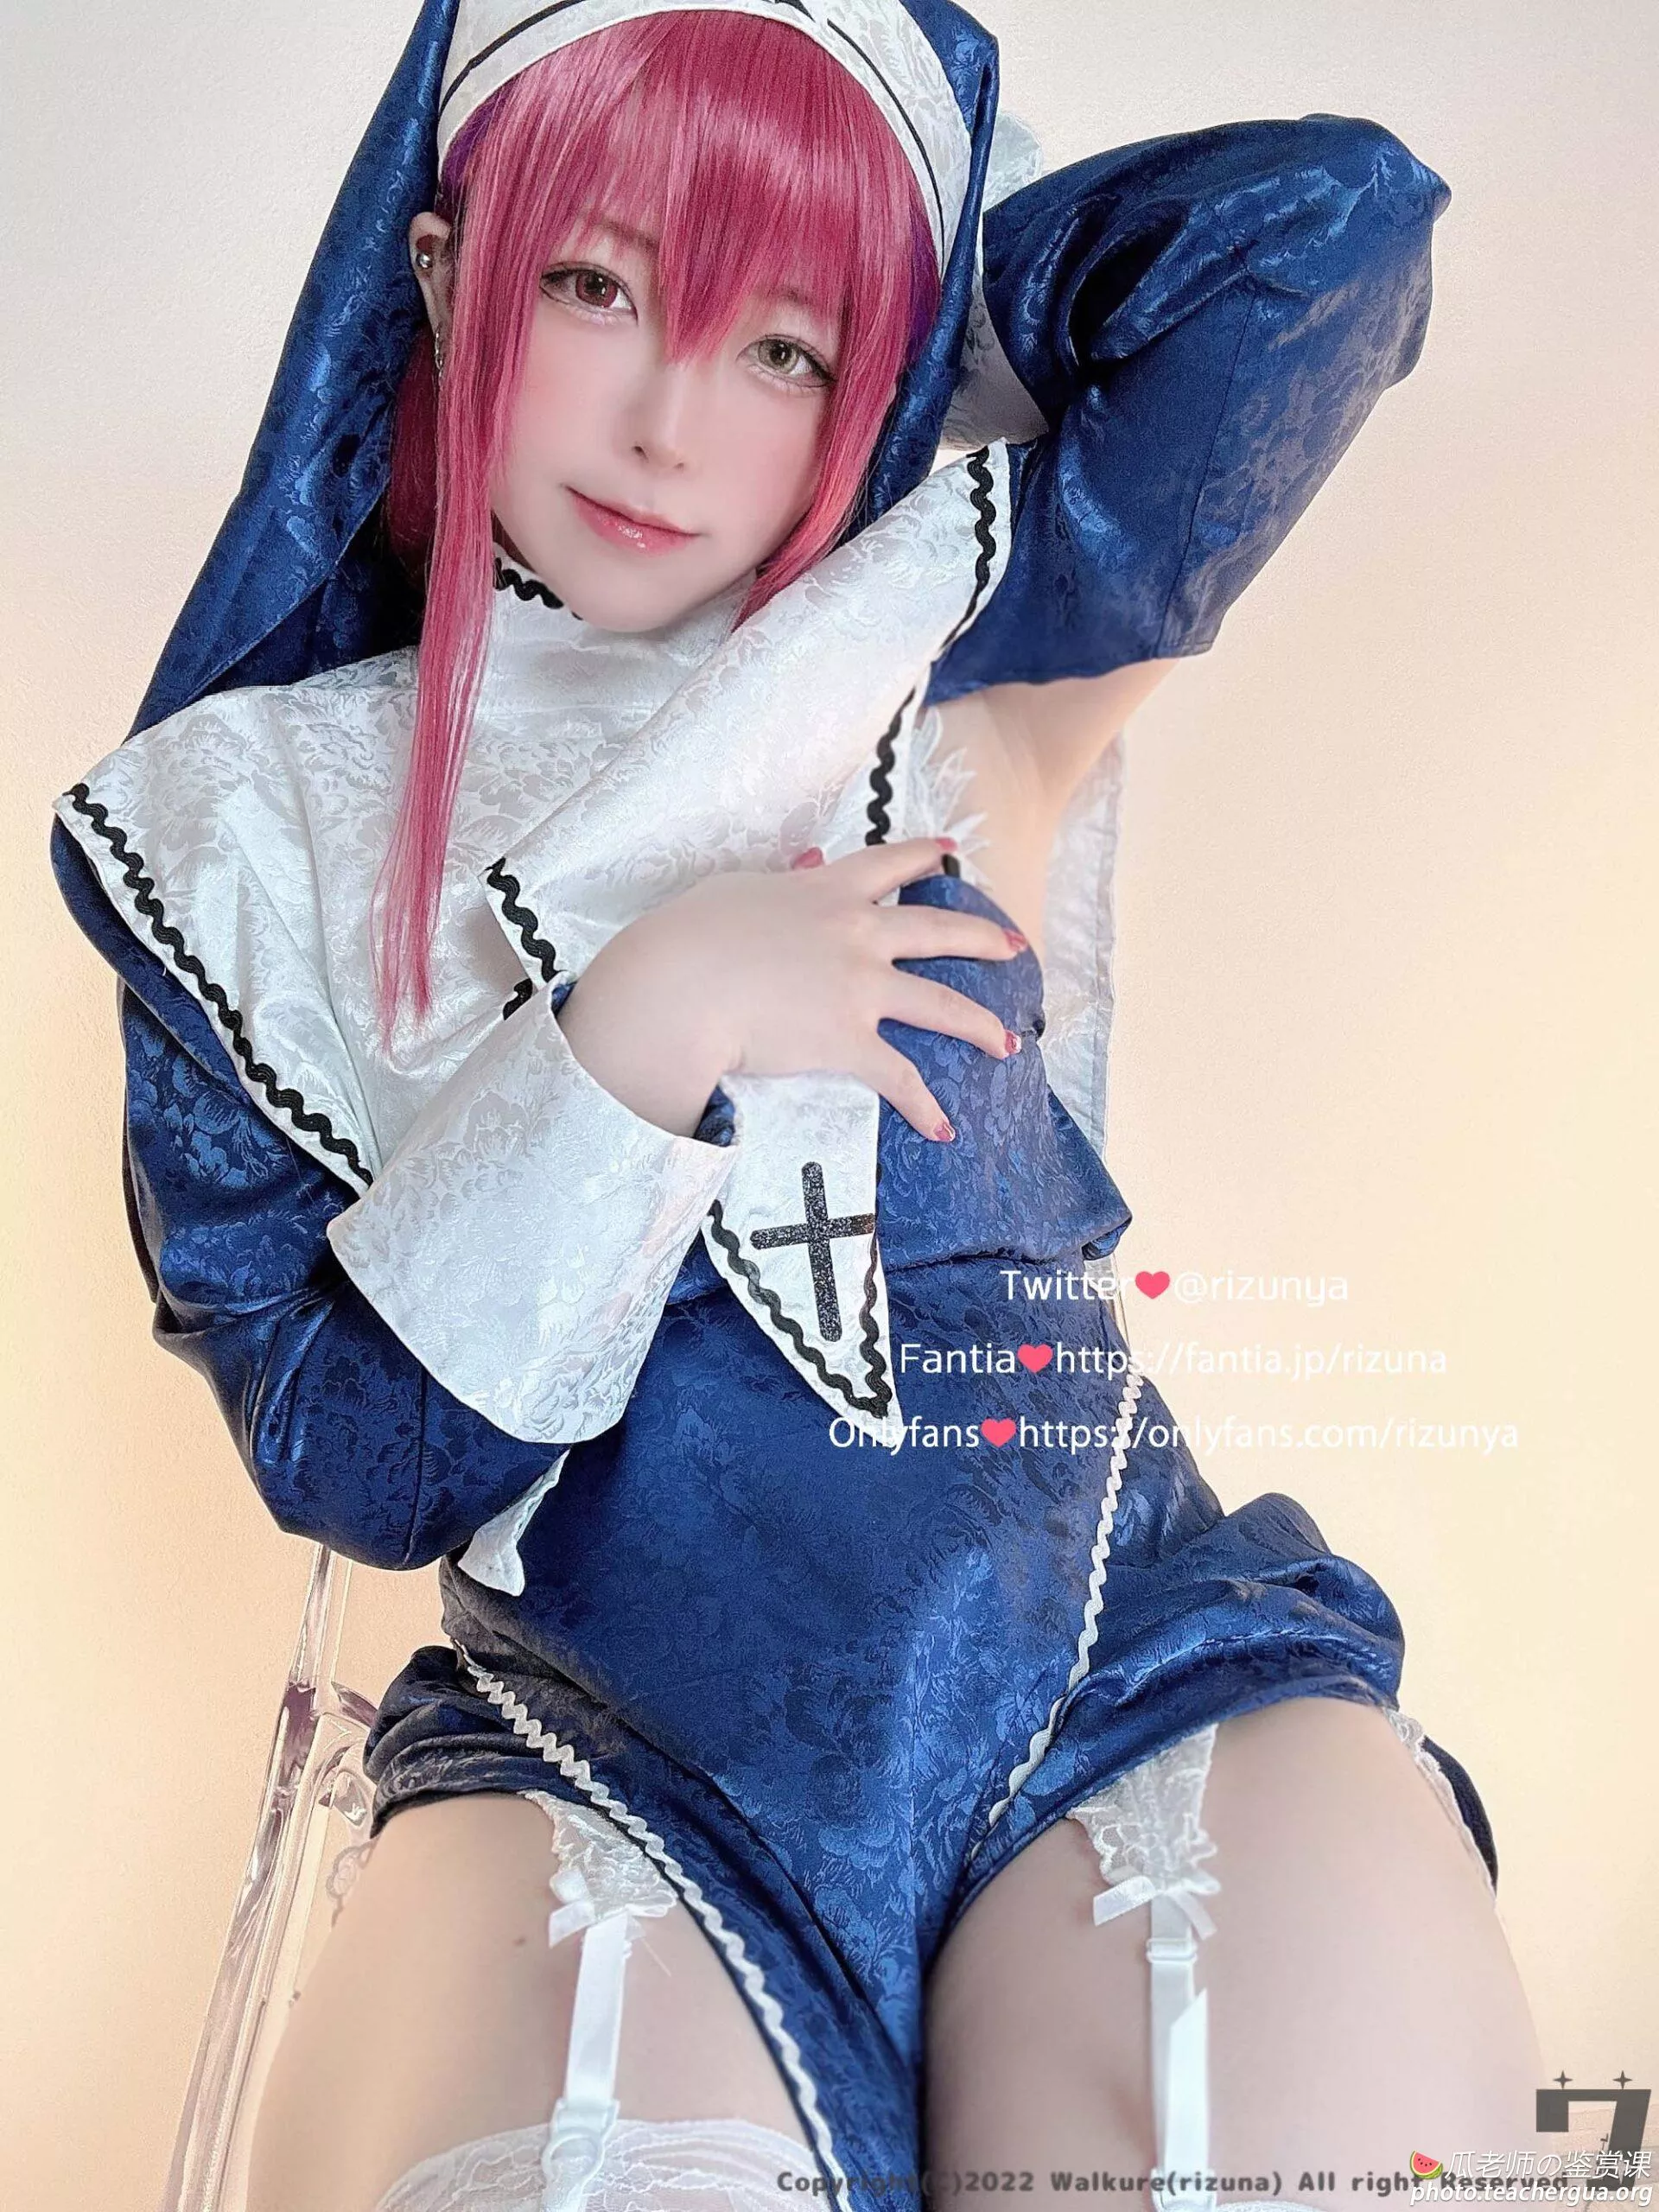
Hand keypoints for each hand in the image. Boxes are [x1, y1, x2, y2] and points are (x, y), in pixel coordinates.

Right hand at [556, 838, 1026, 1140]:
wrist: (681, 983)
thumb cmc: (692, 933)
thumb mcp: (738, 888)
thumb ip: (781, 878)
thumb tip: (805, 861)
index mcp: (831, 889)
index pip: (892, 863)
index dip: (927, 855)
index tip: (954, 852)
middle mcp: (859, 933)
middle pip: (940, 930)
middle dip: (985, 939)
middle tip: (1015, 947)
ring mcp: (860, 987)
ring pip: (942, 1005)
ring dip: (981, 1025)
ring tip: (1008, 1042)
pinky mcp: (848, 1040)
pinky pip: (900, 1077)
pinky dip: (924, 1106)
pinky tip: (943, 1127)